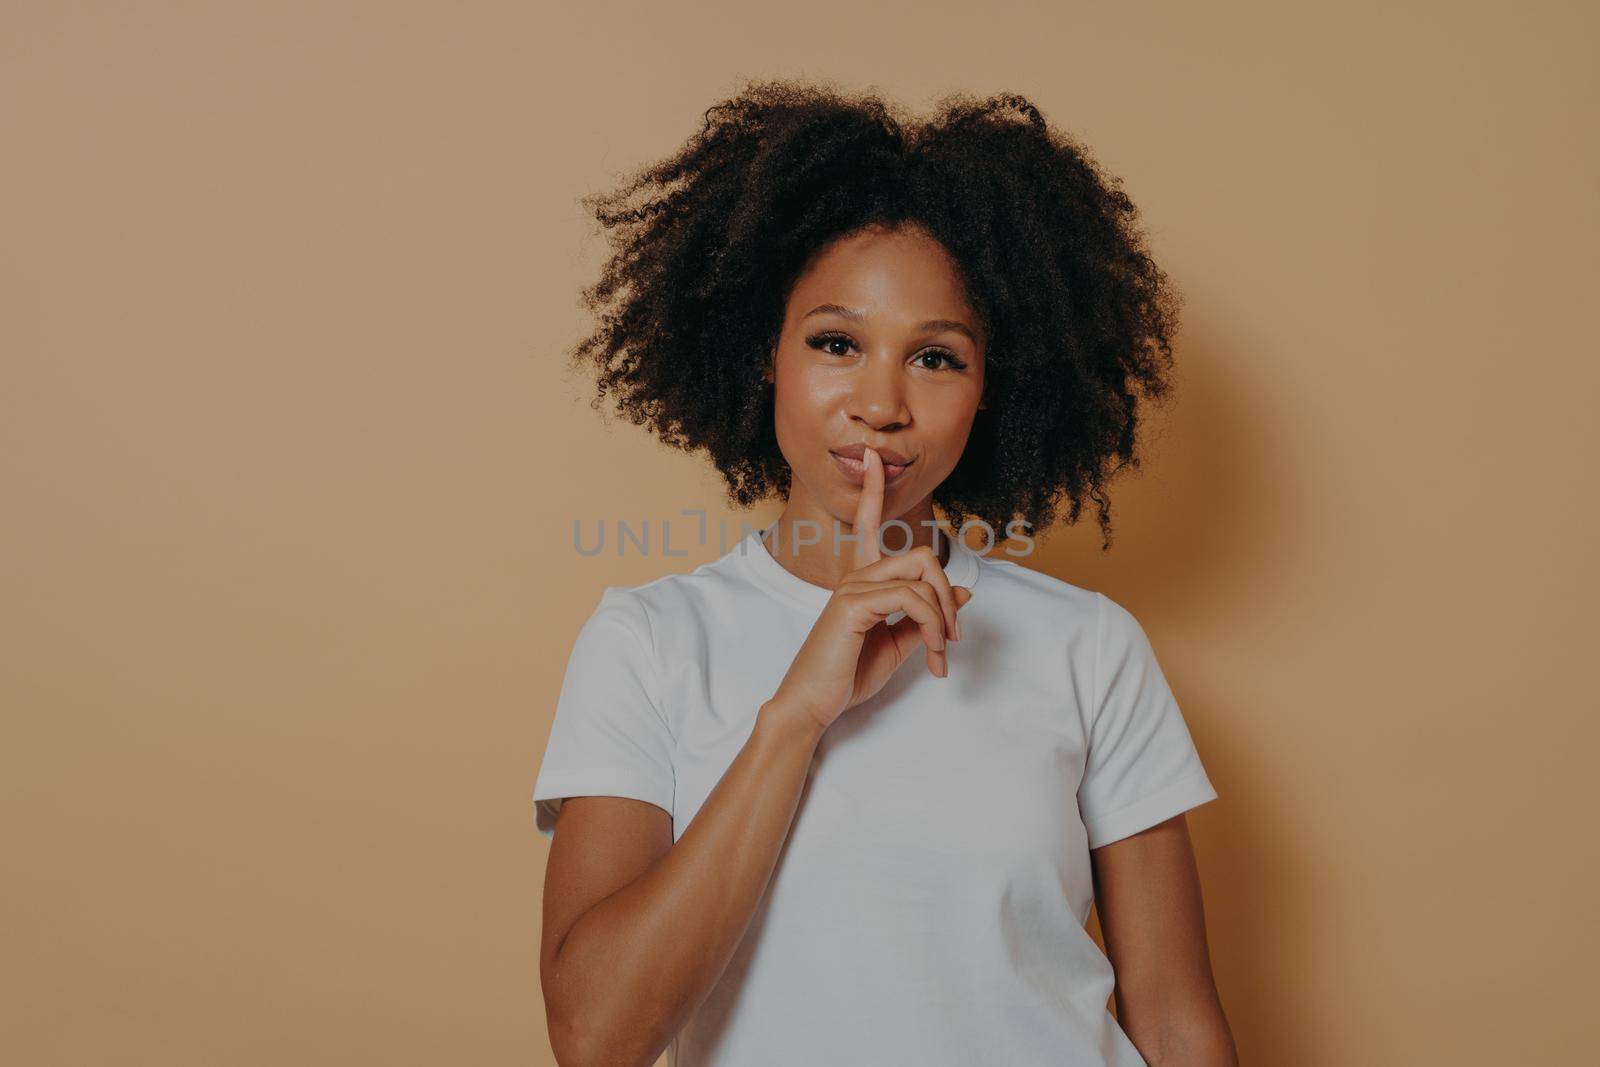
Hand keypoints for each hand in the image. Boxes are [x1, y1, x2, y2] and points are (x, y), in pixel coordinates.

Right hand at [767, 446, 974, 733]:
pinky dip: (933, 626)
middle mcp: (855, 577)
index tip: (873, 458)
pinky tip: (933, 654)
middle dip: (947, 593)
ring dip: (944, 619)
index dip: (873, 490)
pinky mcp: (851, 604)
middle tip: (953, 636)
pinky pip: (912, 599)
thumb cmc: (847, 676)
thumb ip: (926, 617)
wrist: (812, 706)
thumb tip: (962, 594)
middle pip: (921, 555)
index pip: (869, 525)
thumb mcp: (897, 645)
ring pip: (921, 577)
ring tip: (941, 655)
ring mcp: (851, 588)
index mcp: (862, 582)